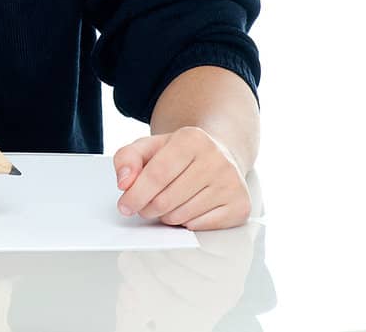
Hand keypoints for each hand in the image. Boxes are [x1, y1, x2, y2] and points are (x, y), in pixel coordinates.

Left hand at [113, 126, 250, 228]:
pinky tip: (184, 209)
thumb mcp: (149, 146)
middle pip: (168, 198)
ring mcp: (232, 184)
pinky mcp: (241, 206)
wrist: (218, 154)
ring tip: (164, 204)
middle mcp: (217, 160)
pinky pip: (201, 226)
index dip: (136, 194)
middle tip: (142, 207)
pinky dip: (185, 223)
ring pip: (183, 215)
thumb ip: (127, 158)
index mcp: (192, 139)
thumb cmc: (178, 153)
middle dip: (147, 208)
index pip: (157, 174)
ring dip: (165, 217)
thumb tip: (124, 182)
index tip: (124, 206)